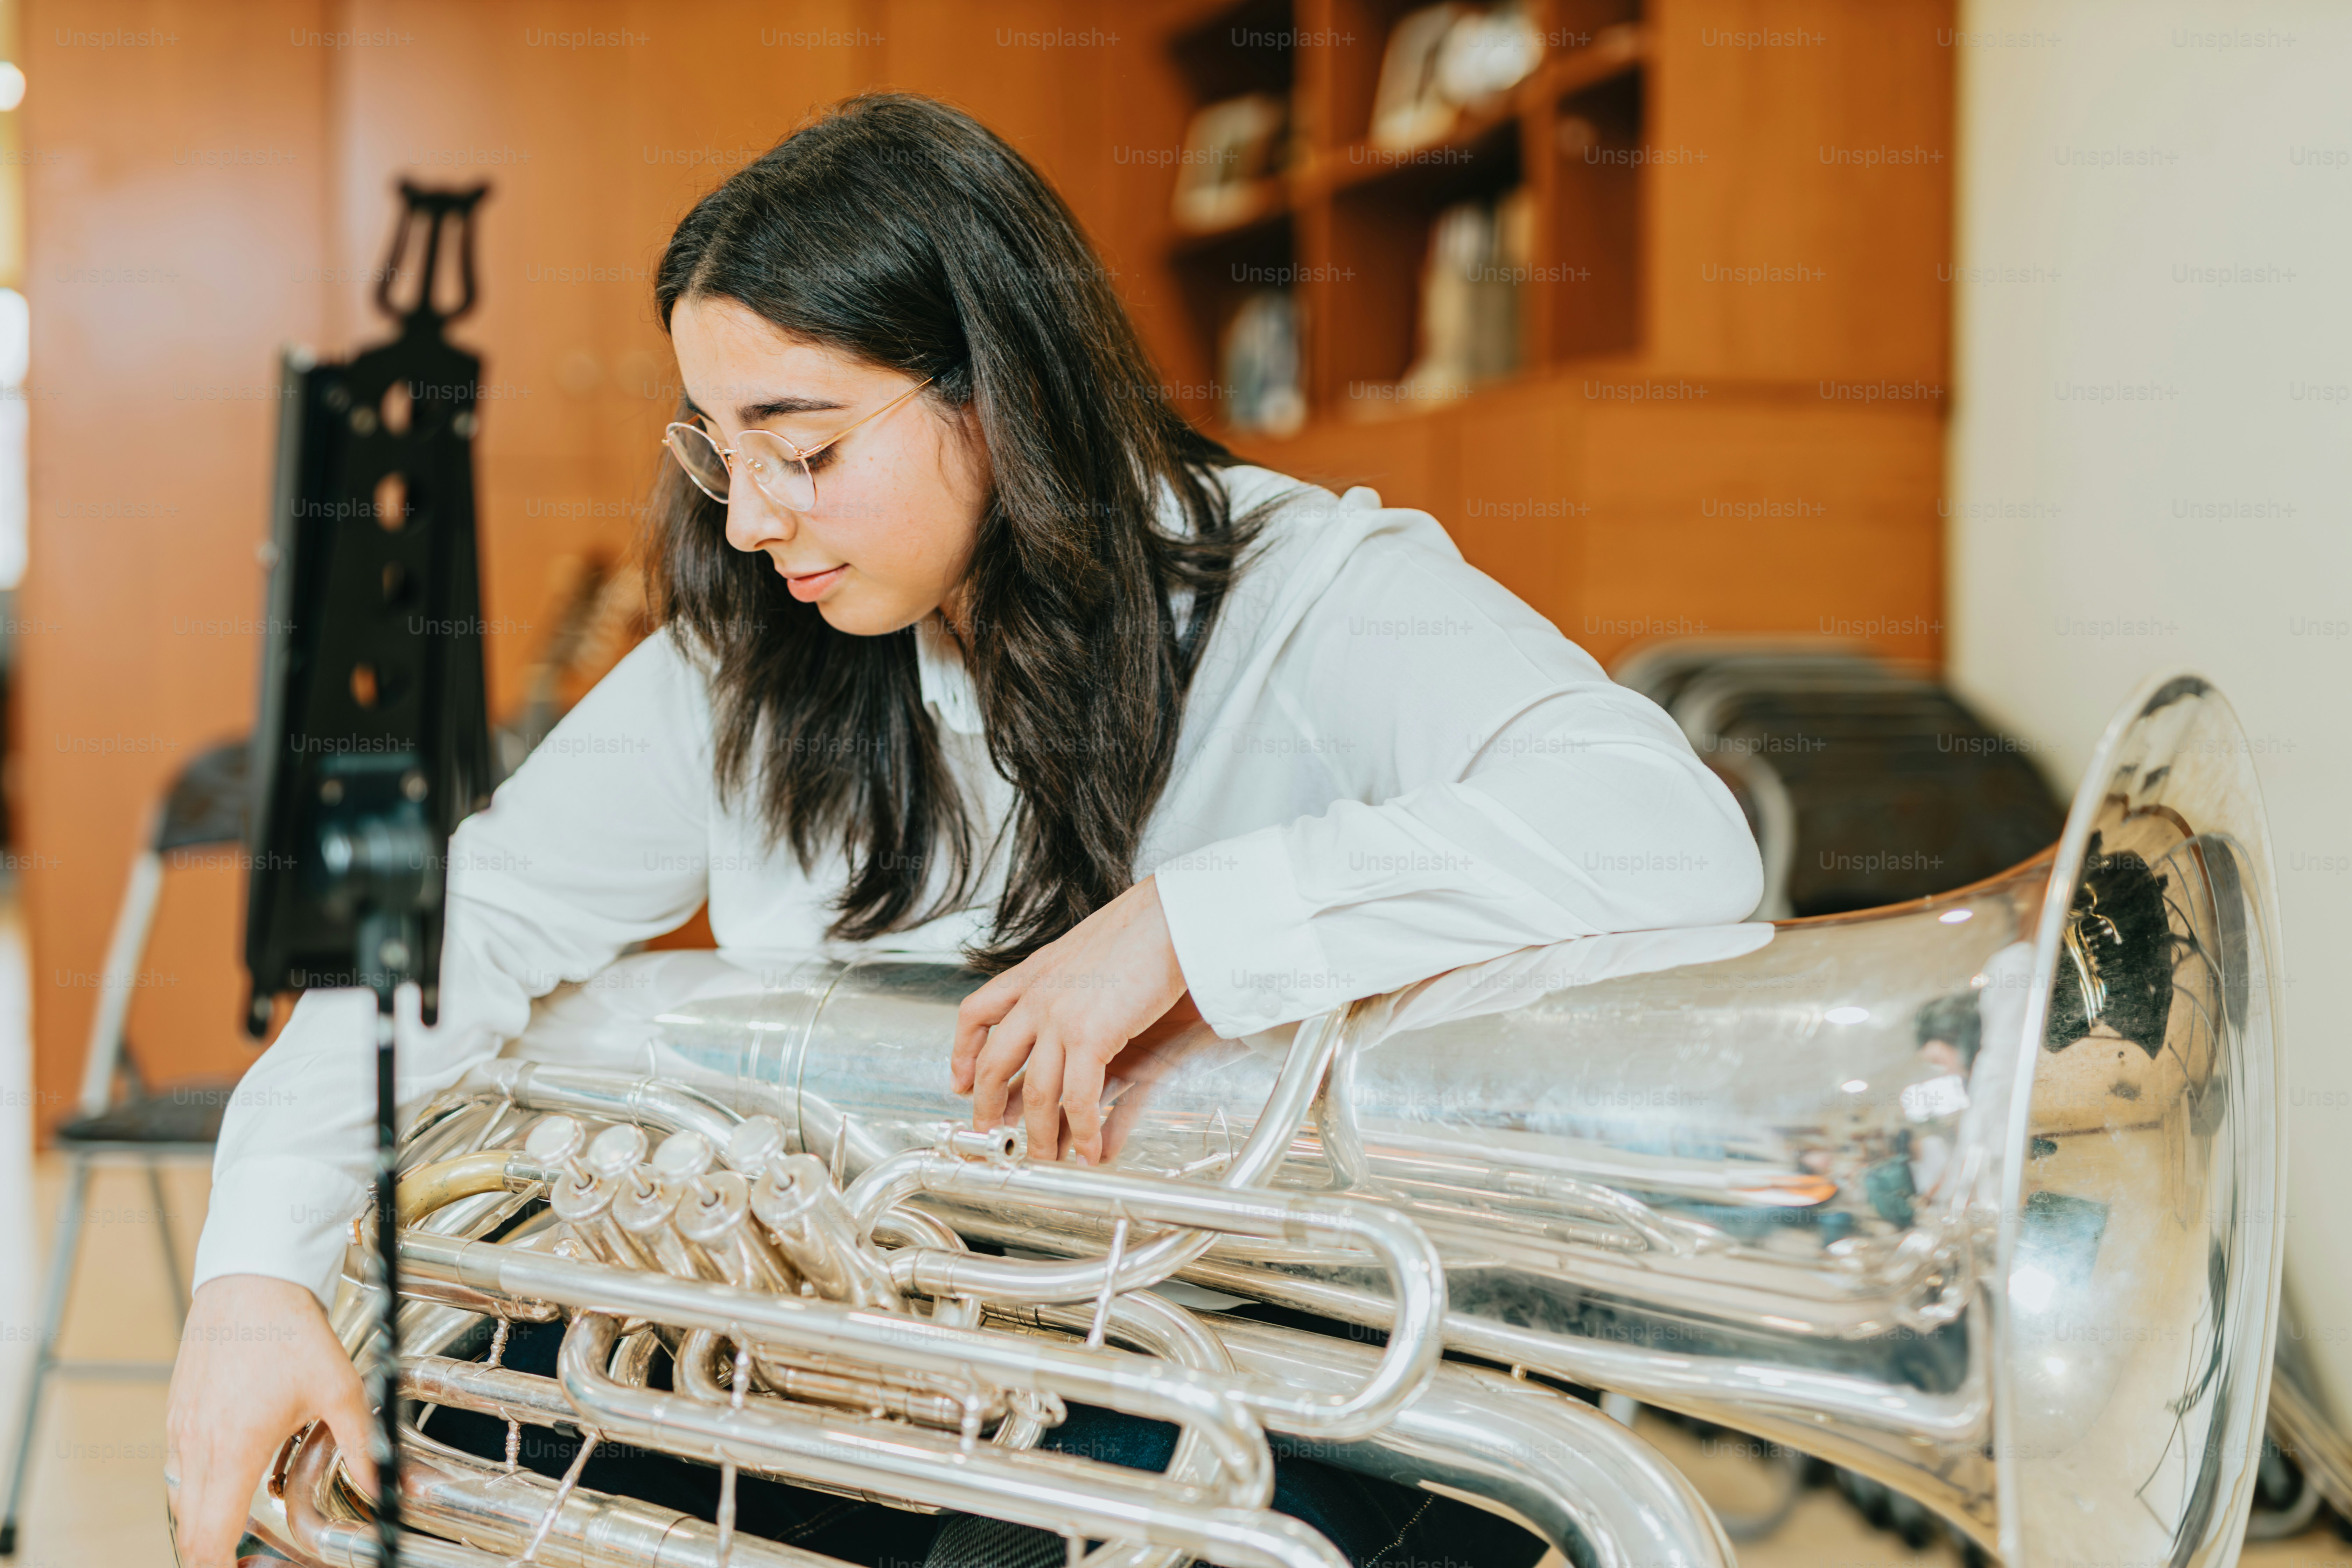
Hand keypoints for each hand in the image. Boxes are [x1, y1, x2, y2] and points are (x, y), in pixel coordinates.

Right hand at [166, 1274, 378, 1567]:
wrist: (251, 1281)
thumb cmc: (293, 1332)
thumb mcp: (341, 1391)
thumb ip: (363, 1447)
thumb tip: (389, 1488)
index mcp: (235, 1450)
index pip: (209, 1538)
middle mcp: (197, 1446)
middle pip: (188, 1531)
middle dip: (212, 1555)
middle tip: (246, 1559)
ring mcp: (180, 1430)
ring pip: (179, 1501)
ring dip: (204, 1519)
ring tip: (241, 1522)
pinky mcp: (175, 1414)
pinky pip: (176, 1469)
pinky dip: (197, 1487)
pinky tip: (230, 1474)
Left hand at [952, 877, 1192, 1163]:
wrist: (1168, 917)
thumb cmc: (1140, 929)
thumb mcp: (1080, 950)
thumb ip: (1062, 980)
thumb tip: (1061, 1001)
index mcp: (1032, 973)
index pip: (975, 1013)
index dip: (962, 1053)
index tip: (960, 1080)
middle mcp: (1037, 998)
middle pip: (995, 1063)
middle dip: (988, 1107)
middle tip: (991, 1134)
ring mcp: (1061, 1019)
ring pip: (1035, 1091)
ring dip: (1039, 1133)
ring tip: (1044, 1157)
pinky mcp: (1092, 1038)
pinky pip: (1079, 1098)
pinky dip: (1083, 1130)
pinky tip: (1091, 1149)